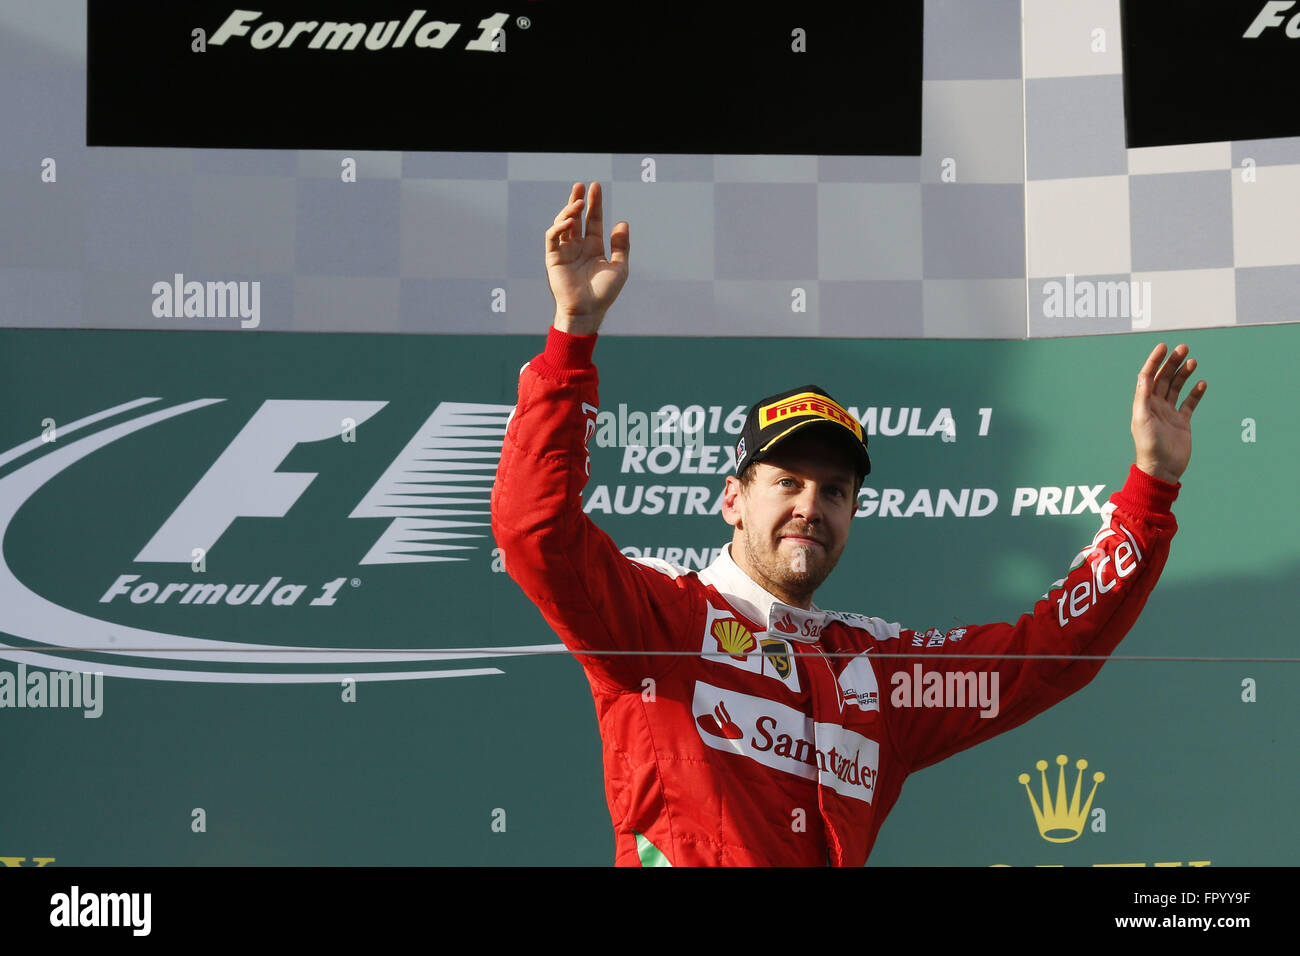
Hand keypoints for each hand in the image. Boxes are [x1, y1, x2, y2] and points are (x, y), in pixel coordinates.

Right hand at [545, 181, 629, 335]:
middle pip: (576, 217)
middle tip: (580, 185)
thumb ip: (621, 246)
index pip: (592, 220)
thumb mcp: (619, 267)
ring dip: (569, 211)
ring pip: (562, 223)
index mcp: (593, 247)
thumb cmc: (604, 293)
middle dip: (577, 200)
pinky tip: (570, 221)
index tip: (595, 187)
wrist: (588, 310)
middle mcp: (578, 246)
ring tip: (578, 203)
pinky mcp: (553, 258)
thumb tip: (622, 223)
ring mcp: (565, 251)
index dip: (594, 203)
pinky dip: (558, 226)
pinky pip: (552, 237)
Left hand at [1131, 343, 1206, 483]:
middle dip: (1173, 363)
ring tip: (1193, 361)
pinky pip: (1190, 403)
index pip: (1148, 376)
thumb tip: (1143, 376)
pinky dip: (1195, 393)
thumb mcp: (1142, 420)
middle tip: (1184, 348)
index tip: (1163, 346)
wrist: (1162, 469)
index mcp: (1144, 403)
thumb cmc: (1149, 446)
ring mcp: (1169, 413)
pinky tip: (1202, 383)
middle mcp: (1156, 405)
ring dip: (1184, 374)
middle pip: (1164, 378)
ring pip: (1177, 388)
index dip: (1154, 361)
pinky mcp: (1182, 422)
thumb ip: (1143, 398)